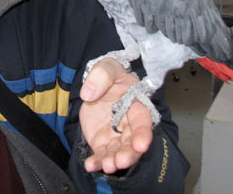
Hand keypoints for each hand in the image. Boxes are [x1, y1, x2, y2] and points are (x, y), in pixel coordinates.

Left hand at [79, 57, 153, 173]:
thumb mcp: (107, 67)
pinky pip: (101, 154)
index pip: (142, 121)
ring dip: (113, 160)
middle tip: (120, 161)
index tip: (140, 145)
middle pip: (132, 142)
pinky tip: (90, 166)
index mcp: (136, 105)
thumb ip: (102, 74)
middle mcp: (129, 124)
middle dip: (129, 154)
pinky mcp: (102, 142)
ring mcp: (116, 135)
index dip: (143, 134)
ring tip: (107, 166)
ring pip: (118, 151)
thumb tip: (89, 93)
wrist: (96, 85)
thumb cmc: (109, 75)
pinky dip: (96, 162)